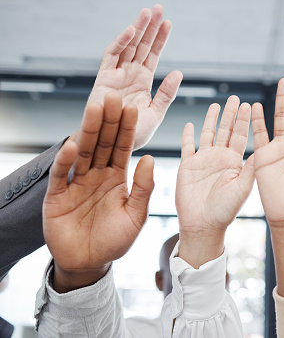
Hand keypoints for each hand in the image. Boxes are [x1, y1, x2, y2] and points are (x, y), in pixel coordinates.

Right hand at [43, 92, 154, 292]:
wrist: (90, 263)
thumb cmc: (115, 239)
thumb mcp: (136, 215)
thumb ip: (143, 188)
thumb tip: (149, 157)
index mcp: (117, 177)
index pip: (123, 147)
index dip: (127, 129)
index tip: (133, 108)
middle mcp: (97, 175)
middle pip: (103, 143)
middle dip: (108, 121)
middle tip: (112, 97)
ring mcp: (77, 183)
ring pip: (83, 153)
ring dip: (88, 131)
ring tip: (93, 109)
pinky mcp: (57, 196)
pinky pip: (61, 176)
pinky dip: (66, 161)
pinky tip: (72, 144)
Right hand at [87, 5, 182, 149]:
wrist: (112, 146)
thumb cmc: (132, 134)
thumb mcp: (155, 113)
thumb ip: (166, 94)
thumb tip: (178, 72)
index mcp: (143, 81)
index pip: (153, 55)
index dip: (160, 39)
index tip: (168, 23)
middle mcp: (130, 74)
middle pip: (142, 46)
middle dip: (150, 27)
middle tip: (159, 8)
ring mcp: (116, 74)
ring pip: (128, 46)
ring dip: (138, 29)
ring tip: (148, 12)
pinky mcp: (103, 78)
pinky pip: (112, 56)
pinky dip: (121, 43)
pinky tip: (132, 31)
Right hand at [175, 96, 254, 266]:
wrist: (202, 225)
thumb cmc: (225, 211)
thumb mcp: (242, 188)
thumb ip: (250, 168)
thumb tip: (264, 149)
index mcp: (235, 162)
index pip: (240, 135)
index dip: (243, 120)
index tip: (248, 103)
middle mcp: (220, 159)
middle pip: (225, 130)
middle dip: (229, 114)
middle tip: (234, 97)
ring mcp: (203, 161)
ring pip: (207, 134)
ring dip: (211, 119)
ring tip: (216, 104)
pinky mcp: (187, 167)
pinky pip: (187, 147)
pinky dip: (187, 135)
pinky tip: (190, 124)